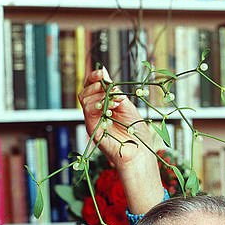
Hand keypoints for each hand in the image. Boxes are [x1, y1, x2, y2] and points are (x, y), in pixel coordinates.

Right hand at [78, 67, 163, 213]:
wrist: (139, 153)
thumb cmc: (137, 133)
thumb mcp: (128, 107)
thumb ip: (116, 92)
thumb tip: (104, 73)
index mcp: (105, 105)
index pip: (93, 87)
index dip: (94, 77)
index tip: (102, 72)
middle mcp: (96, 112)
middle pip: (85, 91)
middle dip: (94, 83)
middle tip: (106, 82)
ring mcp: (93, 120)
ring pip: (84, 99)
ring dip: (98, 94)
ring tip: (115, 100)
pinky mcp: (92, 129)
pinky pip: (87, 112)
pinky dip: (96, 105)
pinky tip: (109, 107)